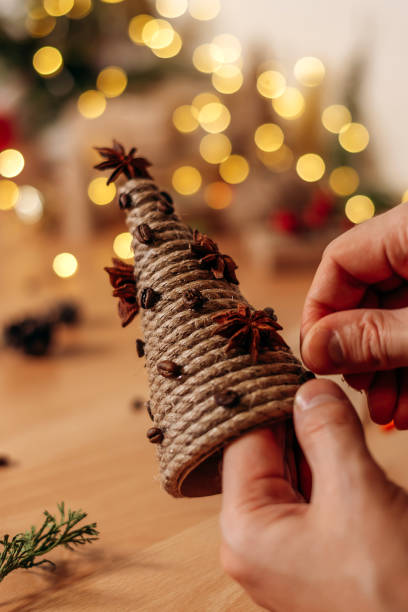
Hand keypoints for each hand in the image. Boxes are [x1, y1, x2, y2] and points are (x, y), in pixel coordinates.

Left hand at [220, 379, 407, 611]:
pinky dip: (330, 473)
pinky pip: (312, 497)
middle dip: (297, 424)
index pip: (243, 441)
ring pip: (291, 473)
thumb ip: (326, 430)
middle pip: (266, 456)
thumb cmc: (391, 591)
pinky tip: (349, 459)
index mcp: (244, 529)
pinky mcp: (310, 554)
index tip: (291, 371)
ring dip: (318, 447)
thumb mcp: (356, 491)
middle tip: (321, 390)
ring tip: (339, 421)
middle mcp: (253, 541)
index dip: (268, 402)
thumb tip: (308, 389)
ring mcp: (282, 551)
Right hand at [301, 203, 407, 426]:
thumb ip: (376, 336)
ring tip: (387, 415)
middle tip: (360, 392)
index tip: (318, 359)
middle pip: (366, 295)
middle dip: (361, 353)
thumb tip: (313, 349)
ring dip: (388, 370)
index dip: (321, 312)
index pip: (340, 260)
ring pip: (395, 319)